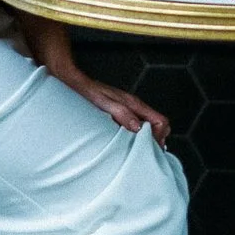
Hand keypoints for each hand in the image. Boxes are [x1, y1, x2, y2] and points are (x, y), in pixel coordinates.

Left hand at [56, 67, 171, 141]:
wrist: (74, 84)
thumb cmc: (88, 93)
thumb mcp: (105, 104)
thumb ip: (122, 114)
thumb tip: (138, 128)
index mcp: (134, 104)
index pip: (160, 121)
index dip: (159, 136)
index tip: (150, 148)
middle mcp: (133, 106)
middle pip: (157, 124)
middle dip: (155, 139)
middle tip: (144, 151)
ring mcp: (127, 109)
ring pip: (146, 125)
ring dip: (144, 138)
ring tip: (133, 149)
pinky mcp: (119, 112)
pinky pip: (134, 125)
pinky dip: (133, 135)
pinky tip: (123, 142)